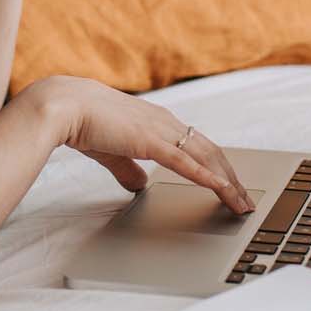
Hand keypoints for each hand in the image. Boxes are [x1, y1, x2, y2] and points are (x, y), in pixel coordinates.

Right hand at [23, 74, 253, 213]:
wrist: (64, 106)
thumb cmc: (84, 122)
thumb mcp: (112, 150)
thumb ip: (128, 167)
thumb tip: (140, 185)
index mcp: (159, 122)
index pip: (198, 146)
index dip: (218, 167)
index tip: (230, 186)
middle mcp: (167, 122)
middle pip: (212, 152)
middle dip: (232, 179)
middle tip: (246, 201)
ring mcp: (161, 130)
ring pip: (206, 158)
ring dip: (227, 182)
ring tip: (241, 204)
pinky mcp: (151, 141)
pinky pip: (186, 162)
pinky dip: (207, 178)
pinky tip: (222, 191)